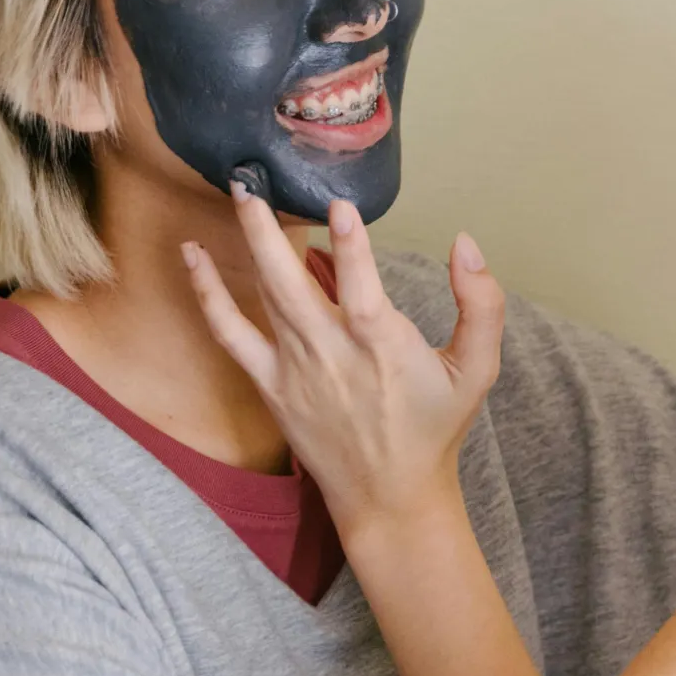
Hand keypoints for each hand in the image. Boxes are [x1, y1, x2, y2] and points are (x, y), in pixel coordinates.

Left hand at [182, 188, 504, 535]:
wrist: (390, 494)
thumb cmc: (434, 427)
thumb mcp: (477, 370)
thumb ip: (482, 306)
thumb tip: (466, 245)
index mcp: (383, 347)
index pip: (361, 286)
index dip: (351, 244)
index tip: (339, 203)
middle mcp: (331, 354)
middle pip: (289, 282)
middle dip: (267, 229)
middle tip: (251, 181)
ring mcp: (294, 369)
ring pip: (262, 296)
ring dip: (246, 242)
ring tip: (238, 194)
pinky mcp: (270, 384)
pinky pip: (230, 333)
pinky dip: (208, 294)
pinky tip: (193, 257)